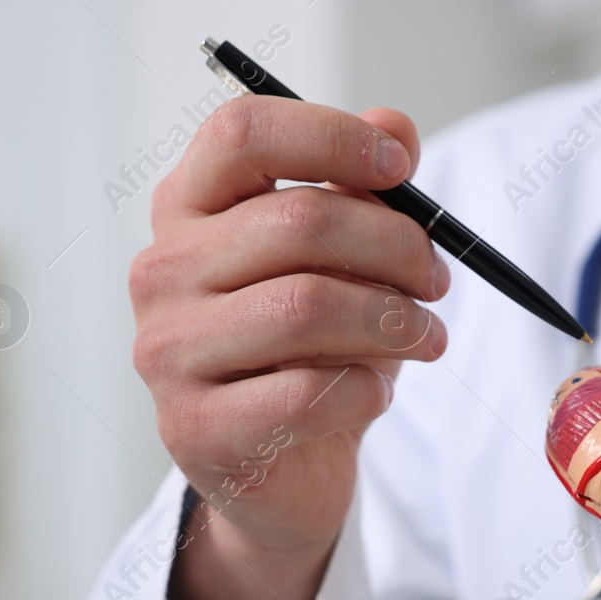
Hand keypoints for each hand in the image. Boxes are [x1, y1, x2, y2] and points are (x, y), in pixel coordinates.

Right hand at [130, 96, 450, 599]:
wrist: (279, 472)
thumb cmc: (310, 352)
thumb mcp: (344, 264)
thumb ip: (364, 191)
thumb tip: (396, 127)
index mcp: (188, 207)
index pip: (242, 133)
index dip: (332, 138)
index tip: (402, 168)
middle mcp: (162, 270)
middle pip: (299, 221)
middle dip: (396, 246)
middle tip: (438, 280)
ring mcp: (167, 351)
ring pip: (306, 306)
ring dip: (393, 321)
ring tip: (427, 338)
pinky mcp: (194, 428)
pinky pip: (305, 393)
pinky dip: (365, 390)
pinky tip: (374, 393)